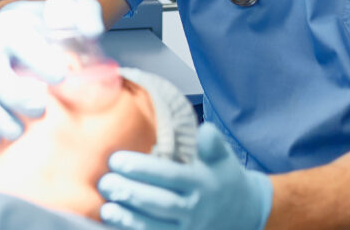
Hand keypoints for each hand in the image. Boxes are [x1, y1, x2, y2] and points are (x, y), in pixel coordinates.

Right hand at [0, 0, 103, 145]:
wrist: (24, 27)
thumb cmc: (48, 24)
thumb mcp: (69, 13)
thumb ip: (85, 16)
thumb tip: (91, 29)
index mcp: (12, 26)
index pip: (20, 42)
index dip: (38, 60)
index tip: (60, 76)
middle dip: (15, 96)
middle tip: (40, 108)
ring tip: (18, 132)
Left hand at [98, 123, 272, 229]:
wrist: (244, 212)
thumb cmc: (223, 178)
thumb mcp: (222, 157)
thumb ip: (212, 143)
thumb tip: (205, 130)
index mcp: (202, 183)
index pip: (169, 175)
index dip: (142, 169)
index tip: (116, 160)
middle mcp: (195, 209)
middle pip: (159, 203)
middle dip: (130, 193)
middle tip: (105, 182)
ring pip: (155, 227)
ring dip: (129, 219)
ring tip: (106, 208)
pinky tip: (114, 226)